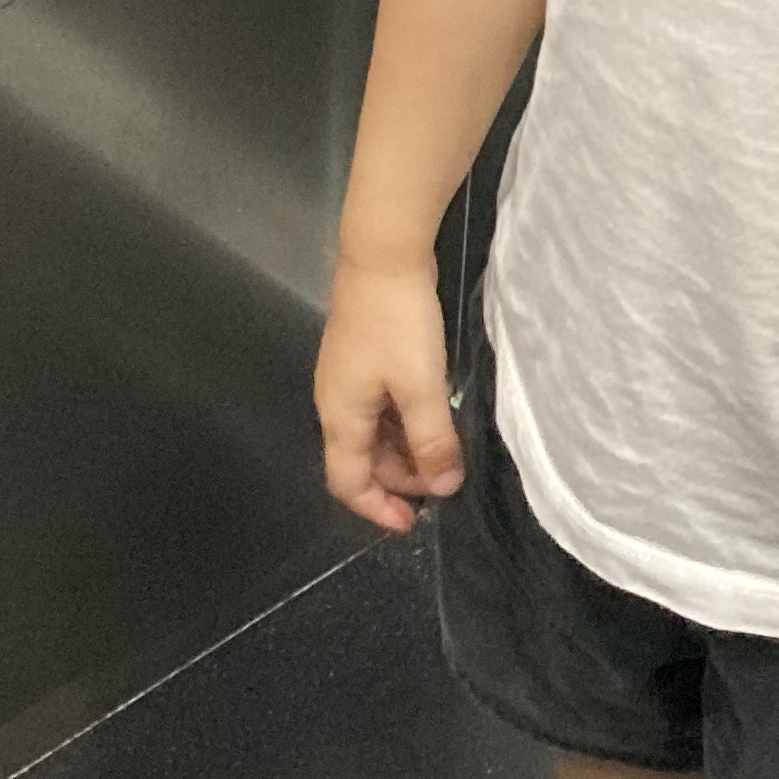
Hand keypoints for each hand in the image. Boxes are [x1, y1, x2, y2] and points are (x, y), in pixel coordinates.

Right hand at [313, 256, 460, 534]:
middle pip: (360, 460)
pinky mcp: (363, 357)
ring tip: (442, 453)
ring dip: (403, 450)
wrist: (383, 254)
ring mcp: (348, 378)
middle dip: (398, 479)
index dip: (378, 509)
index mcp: (340, 417)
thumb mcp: (422, 387)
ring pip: (372, 433)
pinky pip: (380, 407)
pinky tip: (432, 416)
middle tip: (441, 481)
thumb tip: (441, 487)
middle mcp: (336, 402)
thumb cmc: (399, 324)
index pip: (348, 483)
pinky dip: (403, 422)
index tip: (413, 523)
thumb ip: (432, 441)